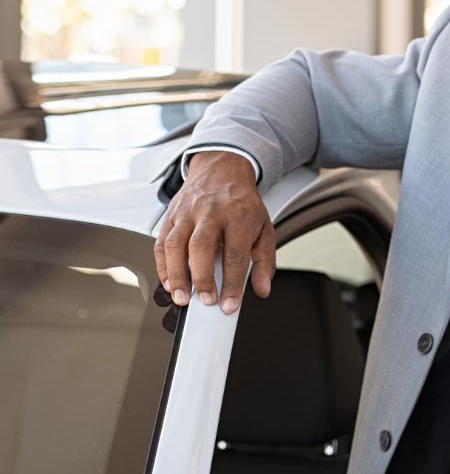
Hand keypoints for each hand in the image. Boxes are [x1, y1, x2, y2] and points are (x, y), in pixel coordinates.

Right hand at [153, 151, 275, 313]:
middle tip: (205, 300)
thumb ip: (264, 260)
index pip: (236, 253)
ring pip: (175, 244)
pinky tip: (169, 282)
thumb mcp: (264, 227)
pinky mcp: (171, 216)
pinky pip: (160, 243)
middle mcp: (211, 212)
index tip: (230, 305)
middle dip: (202, 277)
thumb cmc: (242, 202)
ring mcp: (188, 213)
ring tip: (181, 297)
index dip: (233, 283)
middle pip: (201, 246)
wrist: (222, 169)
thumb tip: (262, 288)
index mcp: (239, 215)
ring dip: (177, 274)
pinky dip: (162, 266)